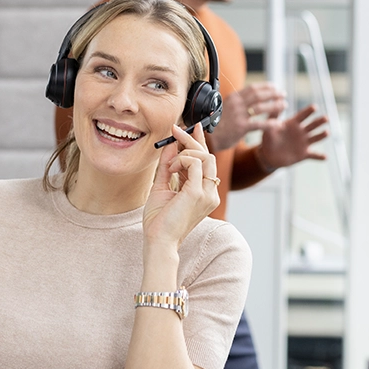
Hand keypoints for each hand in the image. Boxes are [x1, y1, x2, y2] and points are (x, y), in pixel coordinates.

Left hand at [142, 124, 219, 250]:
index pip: (206, 161)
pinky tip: (171, 170)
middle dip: (191, 139)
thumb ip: (168, 166)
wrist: (158, 241)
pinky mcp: (199, 192)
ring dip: (184, 152)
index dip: (200, 142)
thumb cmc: (159, 221)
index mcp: (204, 191)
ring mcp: (207, 193)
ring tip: (170, 165)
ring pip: (204, 156)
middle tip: (175, 129)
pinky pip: (195, 163)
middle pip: (207, 155)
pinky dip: (181, 160)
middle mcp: (210, 192)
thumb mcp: (162, 186)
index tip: (191, 126)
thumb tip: (169, 145)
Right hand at [209, 82, 286, 150]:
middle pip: (258, 95)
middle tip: (283, 94)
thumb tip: (250, 99)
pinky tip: (278, 124)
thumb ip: (238, 103)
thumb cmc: (217, 124)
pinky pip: (259, 124)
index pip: (252, 88)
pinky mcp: (240, 127)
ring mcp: (238, 115)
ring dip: (275, 106)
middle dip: (273, 94)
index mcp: (233, 98)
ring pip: (261, 107)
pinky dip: (270, 123)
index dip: (266, 87)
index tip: (275, 87)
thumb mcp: (226, 108)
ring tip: (284, 105)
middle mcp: (236, 104)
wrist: (208, 137)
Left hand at [256, 104, 328, 170]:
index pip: (302, 115)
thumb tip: (275, 101)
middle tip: (326, 118)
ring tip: (327, 132)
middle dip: (319, 121)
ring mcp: (304, 143)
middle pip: (312, 125)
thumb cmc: (268, 139)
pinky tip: (325, 157)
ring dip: (322, 135)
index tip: (314, 107)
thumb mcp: (269, 127)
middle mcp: (301, 132)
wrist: (269, 156)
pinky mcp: (304, 154)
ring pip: (315, 138)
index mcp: (293, 124)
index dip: (308, 111)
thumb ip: (273, 115)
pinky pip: (313, 155)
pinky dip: (319, 156)